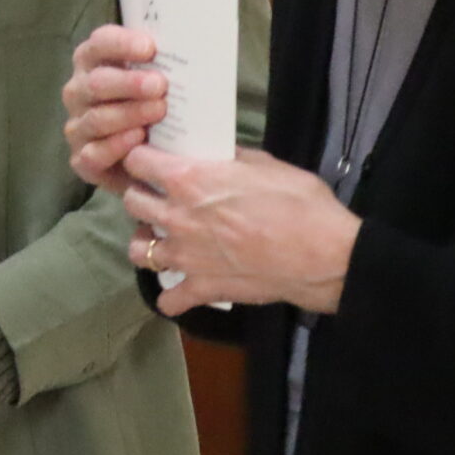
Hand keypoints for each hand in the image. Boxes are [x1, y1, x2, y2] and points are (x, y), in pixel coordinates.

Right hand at [64, 27, 170, 195]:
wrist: (150, 160)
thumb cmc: (156, 108)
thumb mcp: (161, 82)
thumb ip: (166, 67)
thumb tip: (195, 51)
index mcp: (94, 63)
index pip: (100, 43)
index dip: (121, 44)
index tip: (150, 48)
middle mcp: (79, 92)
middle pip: (96, 82)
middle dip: (128, 82)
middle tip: (159, 85)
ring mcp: (78, 126)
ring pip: (97, 118)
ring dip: (129, 114)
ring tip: (159, 111)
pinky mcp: (82, 159)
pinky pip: (93, 153)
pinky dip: (117, 145)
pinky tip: (139, 139)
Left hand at [122, 144, 360, 316]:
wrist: (323, 256)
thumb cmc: (299, 202)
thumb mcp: (265, 164)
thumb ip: (229, 158)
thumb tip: (215, 154)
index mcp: (188, 179)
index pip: (136, 161)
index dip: (141, 158)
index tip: (151, 161)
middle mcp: (176, 216)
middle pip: (131, 202)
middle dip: (143, 196)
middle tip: (161, 198)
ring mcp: (185, 256)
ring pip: (138, 249)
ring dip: (148, 242)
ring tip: (167, 239)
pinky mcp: (200, 288)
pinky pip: (168, 299)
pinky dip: (172, 295)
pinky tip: (184, 285)